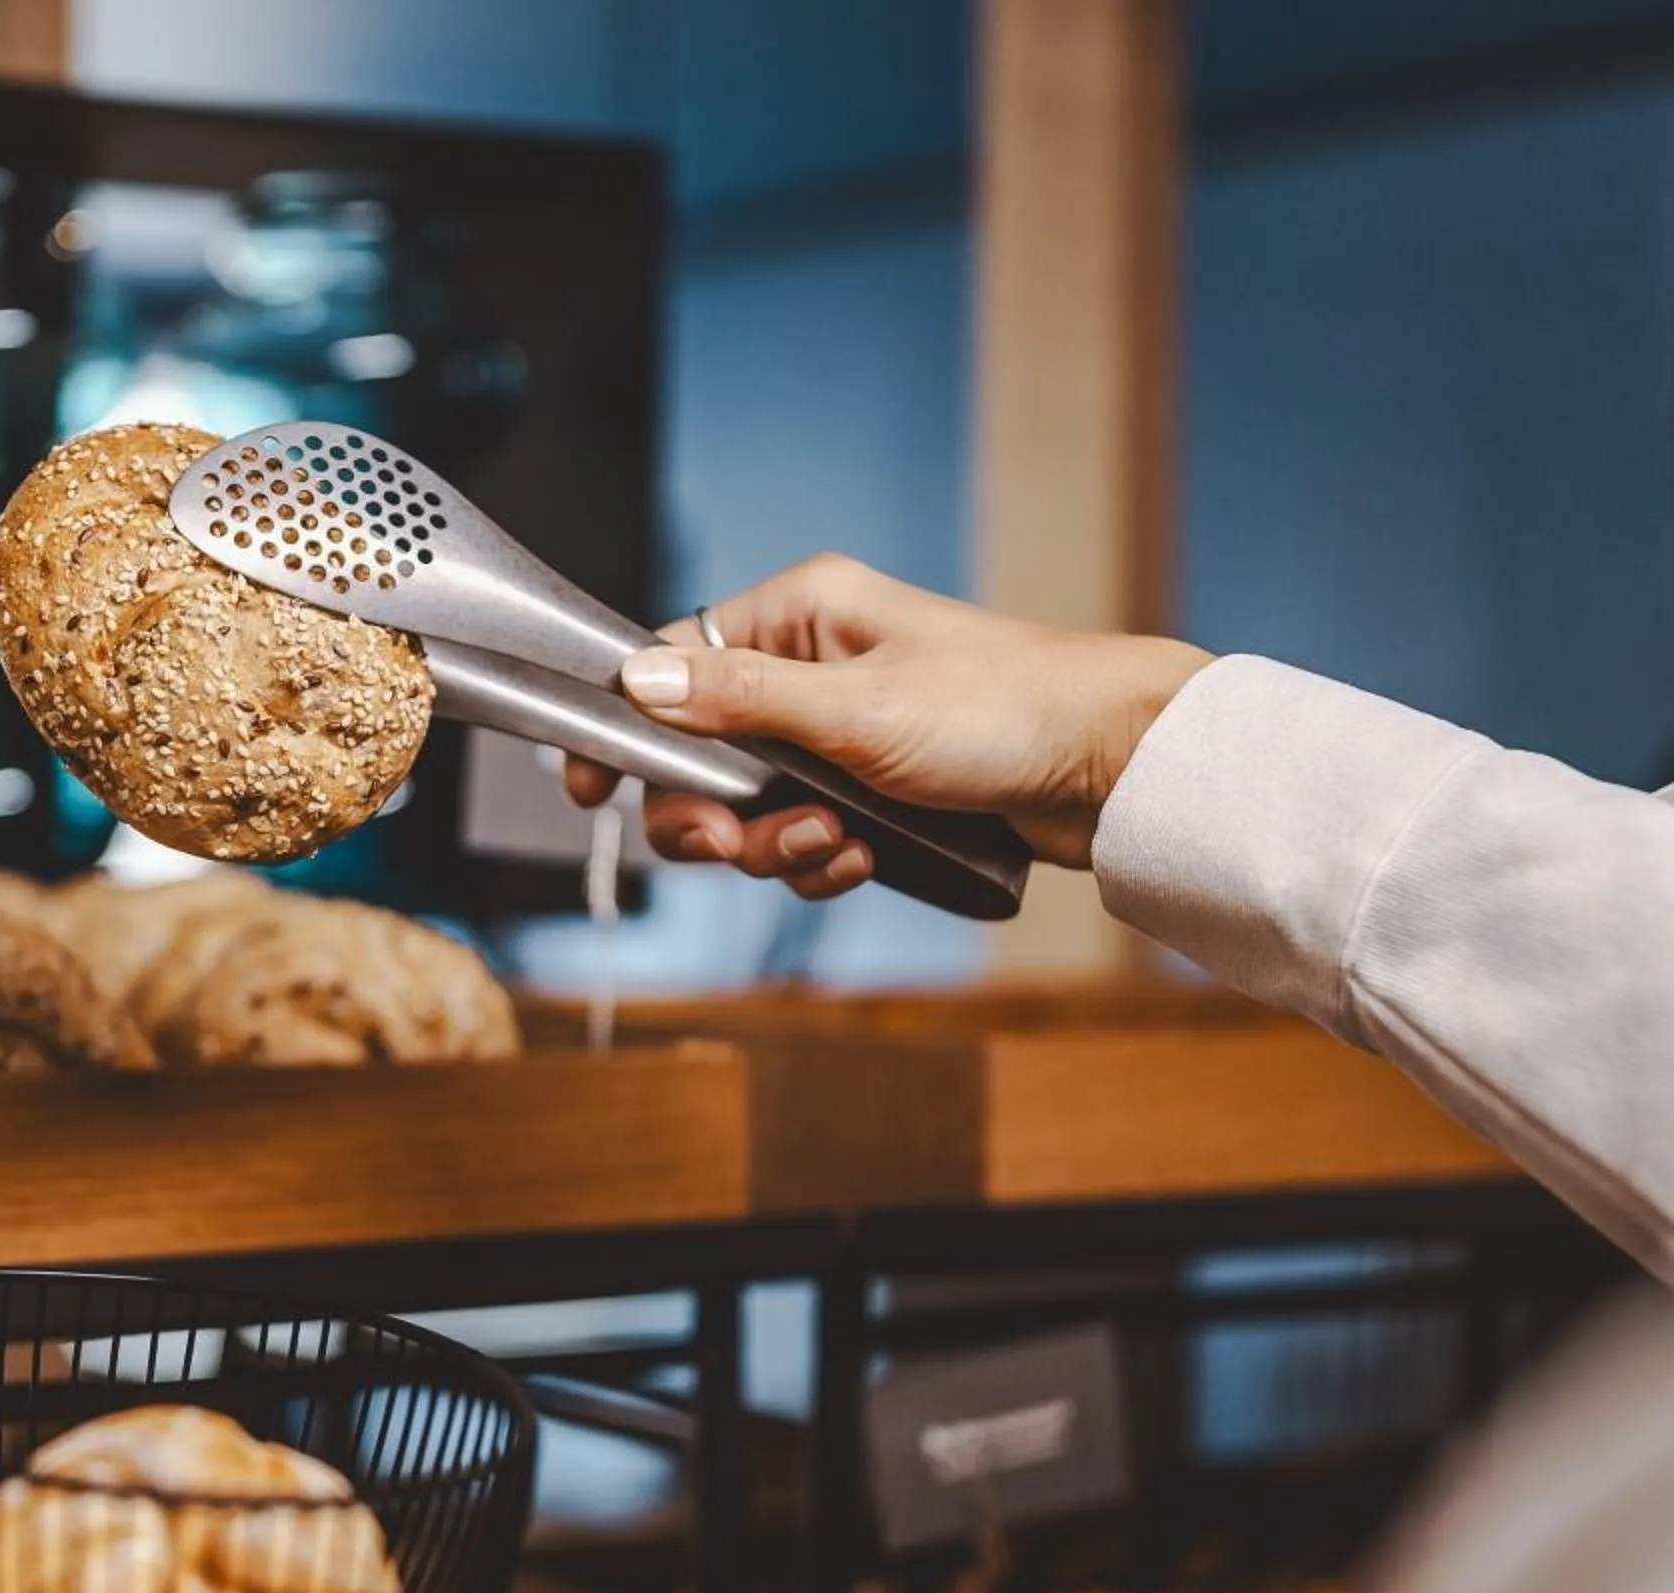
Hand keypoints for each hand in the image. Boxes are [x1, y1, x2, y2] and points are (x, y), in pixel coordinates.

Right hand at [562, 554, 1211, 889]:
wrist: (1117, 769)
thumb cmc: (1007, 712)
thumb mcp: (856, 708)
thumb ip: (736, 698)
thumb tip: (635, 679)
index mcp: (801, 614)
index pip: (672, 661)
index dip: (625, 727)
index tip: (589, 788)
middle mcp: (813, 667)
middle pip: (700, 751)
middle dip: (714, 812)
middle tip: (735, 842)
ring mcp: (843, 734)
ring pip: (752, 806)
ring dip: (778, 845)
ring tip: (837, 850)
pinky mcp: (876, 792)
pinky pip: (805, 837)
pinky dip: (821, 863)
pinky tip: (865, 863)